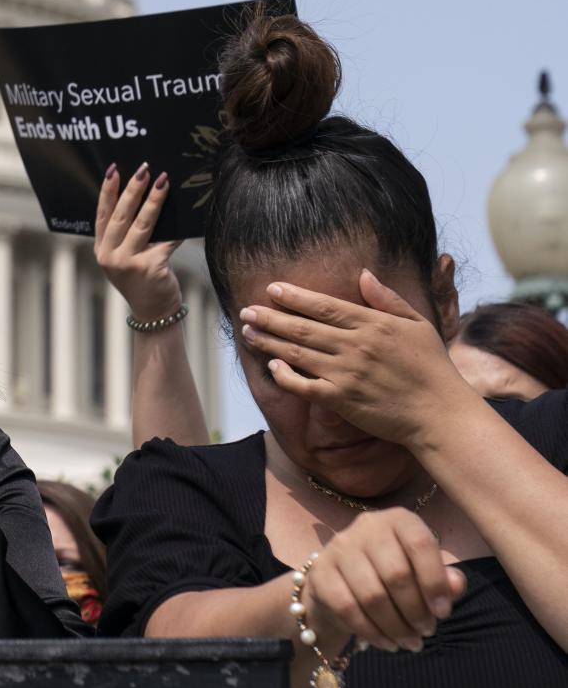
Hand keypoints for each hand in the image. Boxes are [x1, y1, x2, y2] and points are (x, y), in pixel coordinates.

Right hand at [94, 162, 182, 321]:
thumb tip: (144, 196)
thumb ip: (125, 235)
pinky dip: (176, 228)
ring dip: (154, 200)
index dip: (107, 192)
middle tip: (144, 170)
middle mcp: (110, 256)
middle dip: (133, 190)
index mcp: (102, 250)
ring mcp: (128, 263)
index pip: (102, 215)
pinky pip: (166, 240)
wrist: (153, 311)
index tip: (113, 170)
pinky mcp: (150, 268)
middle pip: (121, 216)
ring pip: (142, 224)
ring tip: (163, 181)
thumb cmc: (141, 279)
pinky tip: (185, 214)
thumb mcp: (125, 257)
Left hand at [238, 269, 479, 446]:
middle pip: (303, 328)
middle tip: (246, 311)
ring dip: (269, 342)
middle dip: (270, 318)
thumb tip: (362, 274)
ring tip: (248, 333)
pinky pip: (304, 386)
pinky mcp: (342, 400)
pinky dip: (285, 376)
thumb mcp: (417, 324)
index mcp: (373, 325)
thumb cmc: (432, 367)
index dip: (295, 297)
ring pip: (298, 354)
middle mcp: (356, 346)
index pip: (325, 306)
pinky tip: (271, 366)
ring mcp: (347, 374)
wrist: (441, 414)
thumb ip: (387, 299)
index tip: (272, 289)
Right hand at [301, 508, 466, 652]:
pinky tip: (387, 643)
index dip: (435, 582)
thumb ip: (445, 578)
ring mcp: (338, 547)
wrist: (342, 581)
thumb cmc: (394, 574)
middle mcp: (366, 526)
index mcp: (398, 519)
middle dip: (416, 611)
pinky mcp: (320, 572)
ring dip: (396, 627)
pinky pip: (348, 608)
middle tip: (426, 632)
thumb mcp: (424, 572)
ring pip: (372, 595)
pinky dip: (372, 632)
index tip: (443, 613)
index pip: (420, 544)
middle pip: (396, 574)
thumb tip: (456, 584)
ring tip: (410, 643)